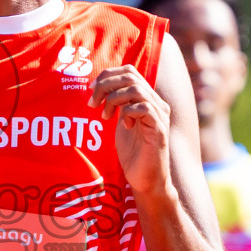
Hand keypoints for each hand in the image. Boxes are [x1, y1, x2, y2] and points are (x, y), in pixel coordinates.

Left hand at [90, 64, 171, 196]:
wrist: (146, 179)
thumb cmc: (133, 153)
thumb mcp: (120, 122)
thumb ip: (116, 103)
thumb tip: (99, 87)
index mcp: (147, 98)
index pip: (129, 71)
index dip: (107, 75)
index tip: (91, 91)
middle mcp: (156, 103)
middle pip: (130, 76)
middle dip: (105, 85)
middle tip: (92, 102)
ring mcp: (160, 115)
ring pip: (136, 89)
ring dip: (113, 100)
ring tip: (105, 116)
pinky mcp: (160, 129)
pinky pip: (143, 108)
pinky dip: (127, 113)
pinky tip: (124, 126)